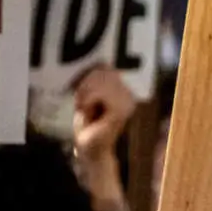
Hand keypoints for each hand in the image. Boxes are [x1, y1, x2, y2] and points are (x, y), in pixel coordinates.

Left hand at [70, 63, 138, 185]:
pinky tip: (89, 110)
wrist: (90, 148)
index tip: (83, 91)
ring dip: (86, 93)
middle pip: (104, 71)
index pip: (107, 66)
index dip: (90, 75)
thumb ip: (96, 77)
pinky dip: (89, 100)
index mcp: (123, 88)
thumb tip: (102, 62)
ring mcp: (127, 102)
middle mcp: (129, 93)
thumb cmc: (88, 123)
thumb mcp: (89, 94)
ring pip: (101, 80)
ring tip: (85, 107)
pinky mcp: (121, 111)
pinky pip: (101, 93)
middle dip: (87, 84)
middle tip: (82, 102)